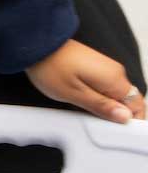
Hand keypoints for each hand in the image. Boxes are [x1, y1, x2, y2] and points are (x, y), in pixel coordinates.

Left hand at [25, 39, 143, 122]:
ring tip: (84, 110)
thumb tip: (125, 117)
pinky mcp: (94, 67)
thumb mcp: (74, 94)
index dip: (131, 120)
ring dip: (104, 105)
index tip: (117, 129)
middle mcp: (114, 72)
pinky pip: (103, 87)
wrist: (36, 43)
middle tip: (96, 122)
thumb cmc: (50, 66)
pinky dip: (96, 96)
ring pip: (114, 94)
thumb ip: (102, 107)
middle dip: (116, 114)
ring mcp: (105, 68)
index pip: (138, 105)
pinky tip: (81, 100)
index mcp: (115, 79)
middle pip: (127, 100)